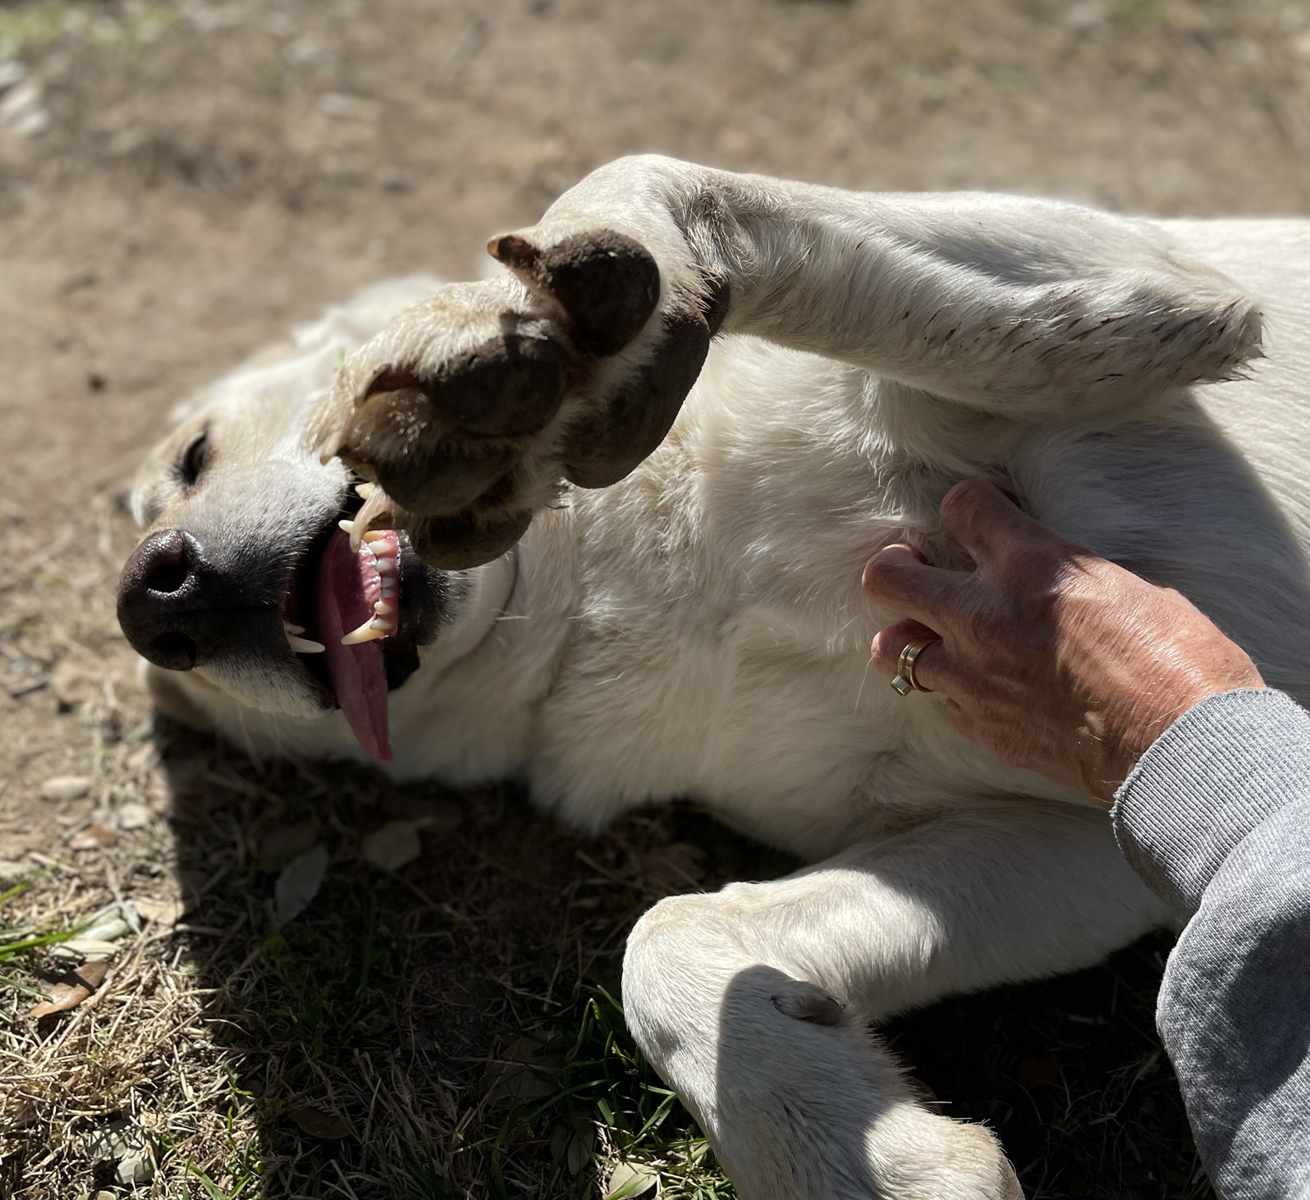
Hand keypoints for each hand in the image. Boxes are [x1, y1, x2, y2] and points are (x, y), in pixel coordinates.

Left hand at [863, 480, 1264, 804]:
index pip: (962, 507)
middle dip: (897, 567)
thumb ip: (1065, 571)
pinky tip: (982, 688)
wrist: (1185, 748)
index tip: (975, 518)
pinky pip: (941, 700)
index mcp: (1031, 566)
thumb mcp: (1125, 585)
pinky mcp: (982, 727)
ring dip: (910, 638)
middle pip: (887, 577)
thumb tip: (1047, 567)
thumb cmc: (1181, 661)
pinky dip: (955, 690)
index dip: (967, 508)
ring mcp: (975, 677)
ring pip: (891, 647)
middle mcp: (985, 616)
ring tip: (932, 637)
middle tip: (916, 571)